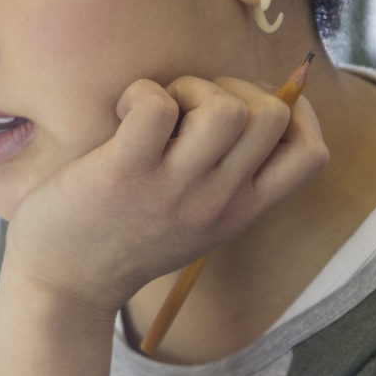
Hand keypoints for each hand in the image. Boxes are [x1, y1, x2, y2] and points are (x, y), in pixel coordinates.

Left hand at [0, 75, 326, 311]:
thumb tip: (247, 103)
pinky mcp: (124, 174)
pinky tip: (122, 112)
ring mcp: (174, 190)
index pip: (312, 156)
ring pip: (227, 109)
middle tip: (189, 107)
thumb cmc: (122, 238)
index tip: (253, 103)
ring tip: (155, 110)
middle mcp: (217, 201)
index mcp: (239, 210)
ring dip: (191, 88)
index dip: (297, 112)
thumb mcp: (193, 220)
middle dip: (236, 88)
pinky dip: (141, 92)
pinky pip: (156, 106)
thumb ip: (224, 177)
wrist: (63, 288)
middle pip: (274, 117)